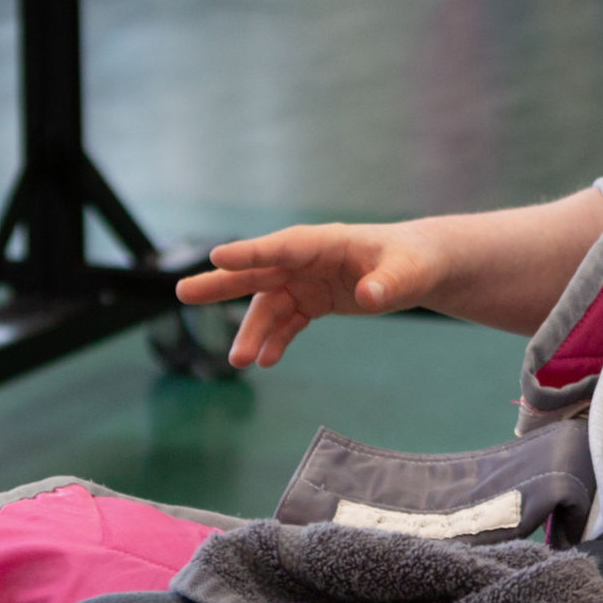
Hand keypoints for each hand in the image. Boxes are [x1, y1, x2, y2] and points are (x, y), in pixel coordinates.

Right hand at [180, 219, 463, 368]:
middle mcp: (310, 260)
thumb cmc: (414, 262)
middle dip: (223, 283)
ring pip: (269, 304)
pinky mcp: (313, 300)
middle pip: (260, 270)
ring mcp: (308, 280)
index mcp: (328, 242)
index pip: (284, 245)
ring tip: (239, 361)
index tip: (217, 255)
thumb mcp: (408, 274)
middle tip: (183, 293)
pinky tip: (266, 361)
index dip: (252, 251)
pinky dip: (276, 339)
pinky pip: (287, 321)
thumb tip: (369, 296)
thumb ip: (389, 283)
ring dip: (253, 331)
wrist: (419, 268)